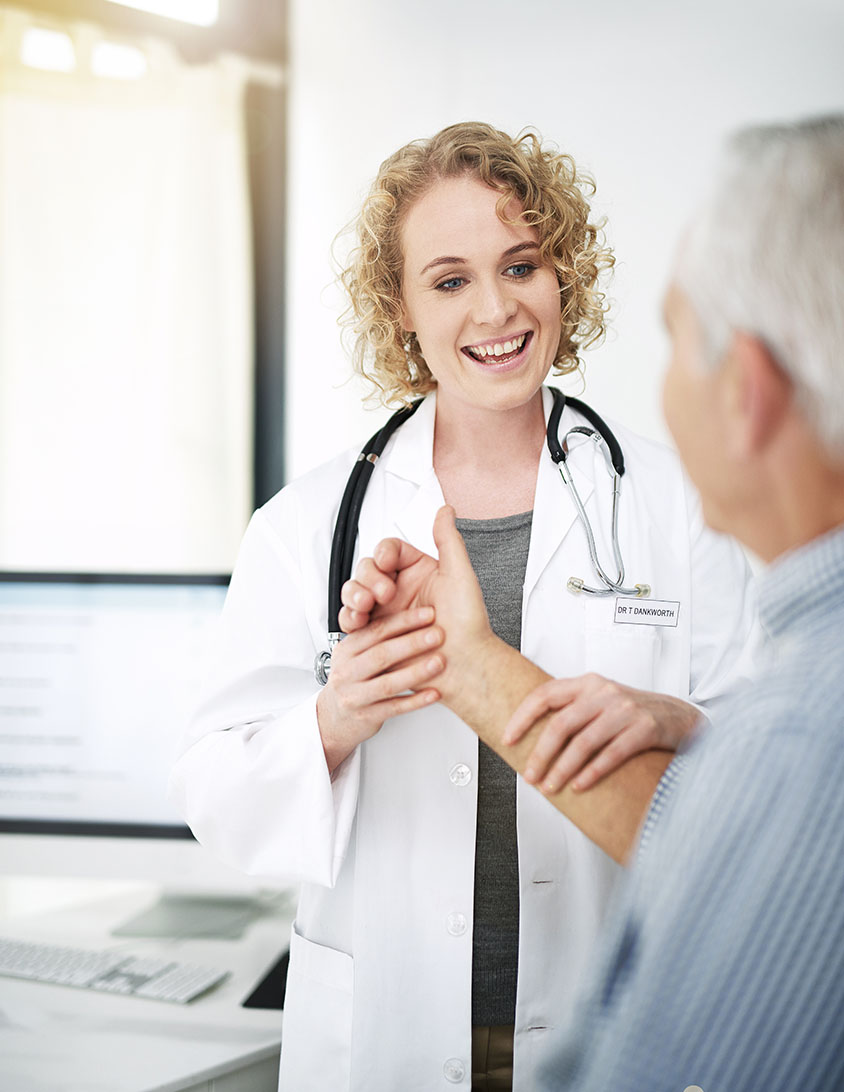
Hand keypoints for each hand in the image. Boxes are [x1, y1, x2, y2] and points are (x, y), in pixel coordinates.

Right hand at [316, 607, 444, 773]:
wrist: (334, 718)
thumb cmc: (353, 680)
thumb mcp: (356, 655)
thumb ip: (376, 637)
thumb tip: (412, 604)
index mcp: (347, 650)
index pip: (375, 630)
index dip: (403, 621)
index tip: (428, 613)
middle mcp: (347, 671)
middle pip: (381, 654)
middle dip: (412, 643)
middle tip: (438, 634)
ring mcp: (355, 696)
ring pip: (387, 683)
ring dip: (416, 672)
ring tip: (439, 662)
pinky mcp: (366, 717)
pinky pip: (394, 708)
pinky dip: (415, 701)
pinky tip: (434, 693)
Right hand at [339, 506, 493, 703]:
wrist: (464, 663)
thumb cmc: (468, 623)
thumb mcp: (460, 576)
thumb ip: (448, 540)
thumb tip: (444, 509)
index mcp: (417, 571)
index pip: (388, 550)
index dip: (383, 554)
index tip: (388, 563)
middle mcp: (399, 589)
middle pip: (366, 570)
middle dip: (367, 577)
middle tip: (382, 592)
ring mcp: (386, 612)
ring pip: (354, 593)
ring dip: (353, 595)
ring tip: (365, 606)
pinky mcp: (376, 635)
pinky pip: (352, 622)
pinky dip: (350, 619)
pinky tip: (359, 621)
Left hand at [503, 674, 700, 792]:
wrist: (680, 717)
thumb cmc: (633, 713)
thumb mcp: (601, 701)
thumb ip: (572, 710)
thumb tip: (532, 737)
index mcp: (587, 683)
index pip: (545, 695)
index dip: (523, 717)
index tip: (508, 739)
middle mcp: (604, 692)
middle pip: (561, 724)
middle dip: (541, 754)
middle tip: (529, 776)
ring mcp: (625, 710)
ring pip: (584, 742)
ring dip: (562, 769)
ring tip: (550, 787)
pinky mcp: (645, 729)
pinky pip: (612, 754)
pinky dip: (592, 772)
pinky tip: (579, 786)